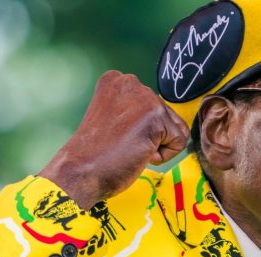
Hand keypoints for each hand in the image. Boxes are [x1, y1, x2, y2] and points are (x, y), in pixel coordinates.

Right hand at [39, 70, 189, 208]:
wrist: (81, 172)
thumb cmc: (96, 154)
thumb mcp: (114, 118)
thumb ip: (135, 110)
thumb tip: (167, 119)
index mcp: (116, 80)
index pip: (152, 107)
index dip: (139, 130)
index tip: (114, 135)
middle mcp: (130, 81)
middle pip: (166, 116)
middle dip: (151, 137)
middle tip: (120, 143)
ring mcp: (144, 97)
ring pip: (175, 129)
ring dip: (157, 146)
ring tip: (128, 147)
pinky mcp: (156, 116)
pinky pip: (180, 142)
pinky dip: (163, 156)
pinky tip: (137, 153)